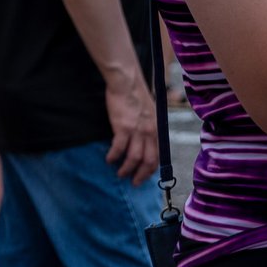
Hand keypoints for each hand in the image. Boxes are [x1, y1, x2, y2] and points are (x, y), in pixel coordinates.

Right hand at [102, 66, 159, 183]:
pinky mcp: (123, 127)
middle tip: (133, 182)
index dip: (151, 169)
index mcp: (157, 130)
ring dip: (126, 168)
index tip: (144, 176)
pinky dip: (114, 156)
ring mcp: (137, 131)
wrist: (127, 84)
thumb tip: (146, 139)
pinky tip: (108, 159)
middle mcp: (150, 133)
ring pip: (134, 157)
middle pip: (148, 161)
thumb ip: (150, 127)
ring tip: (119, 174)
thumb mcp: (150, 113)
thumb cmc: (136, 95)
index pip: (157, 156)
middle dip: (141, 175)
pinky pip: (119, 147)